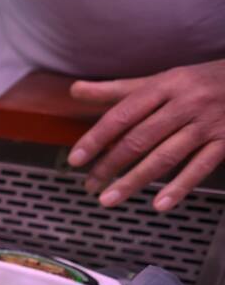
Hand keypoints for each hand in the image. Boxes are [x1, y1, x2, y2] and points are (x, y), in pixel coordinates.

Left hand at [68, 59, 224, 211]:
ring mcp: (207, 124)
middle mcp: (185, 103)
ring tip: (108, 199)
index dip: (97, 138)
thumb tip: (76, 90)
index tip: (76, 159)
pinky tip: (159, 204)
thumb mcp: (162, 80)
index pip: (123, 114)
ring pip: (165, 156)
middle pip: (140, 138)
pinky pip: (200, 167)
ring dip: (134, 180)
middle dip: (110, 165)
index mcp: (165, 85)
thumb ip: (118, 90)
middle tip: (89, 185)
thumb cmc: (200, 82)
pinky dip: (179, 187)